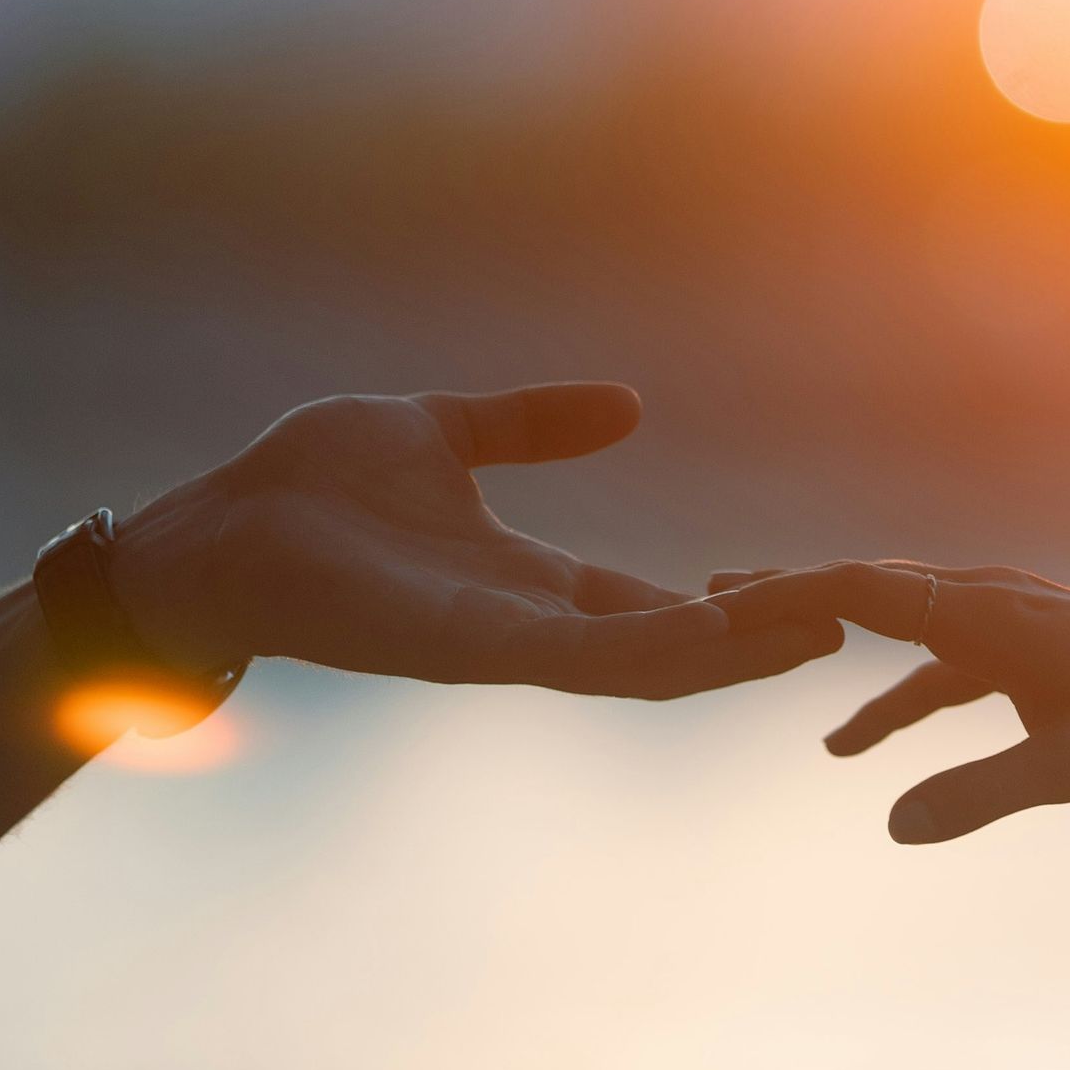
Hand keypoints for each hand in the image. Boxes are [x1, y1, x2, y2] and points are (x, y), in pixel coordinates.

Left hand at [110, 383, 841, 699]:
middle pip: (667, 645)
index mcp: (524, 582)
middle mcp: (523, 625)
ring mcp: (496, 643)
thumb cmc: (306, 487)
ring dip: (729, 652)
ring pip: (640, 662)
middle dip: (758, 639)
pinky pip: (573, 653)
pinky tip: (715, 630)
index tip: (818, 595)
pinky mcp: (461, 644)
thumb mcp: (443, 432)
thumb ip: (530, 425)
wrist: (212, 528)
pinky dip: (650, 645)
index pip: (649, 601)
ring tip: (818, 632)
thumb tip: (629, 408)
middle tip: (856, 622)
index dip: (733, 603)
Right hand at [709, 561, 1069, 839]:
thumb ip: (980, 795)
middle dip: (787, 595)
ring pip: (895, 616)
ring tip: (752, 639)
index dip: (785, 596)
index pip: (860, 590)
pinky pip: (932, 659)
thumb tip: (893, 828)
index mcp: (985, 613)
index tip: (718, 606)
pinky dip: (884, 689)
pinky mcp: (1020, 645)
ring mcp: (1002, 617)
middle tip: (704, 603)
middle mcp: (985, 598)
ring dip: (827, 626)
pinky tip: (851, 744)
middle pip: (865, 587)